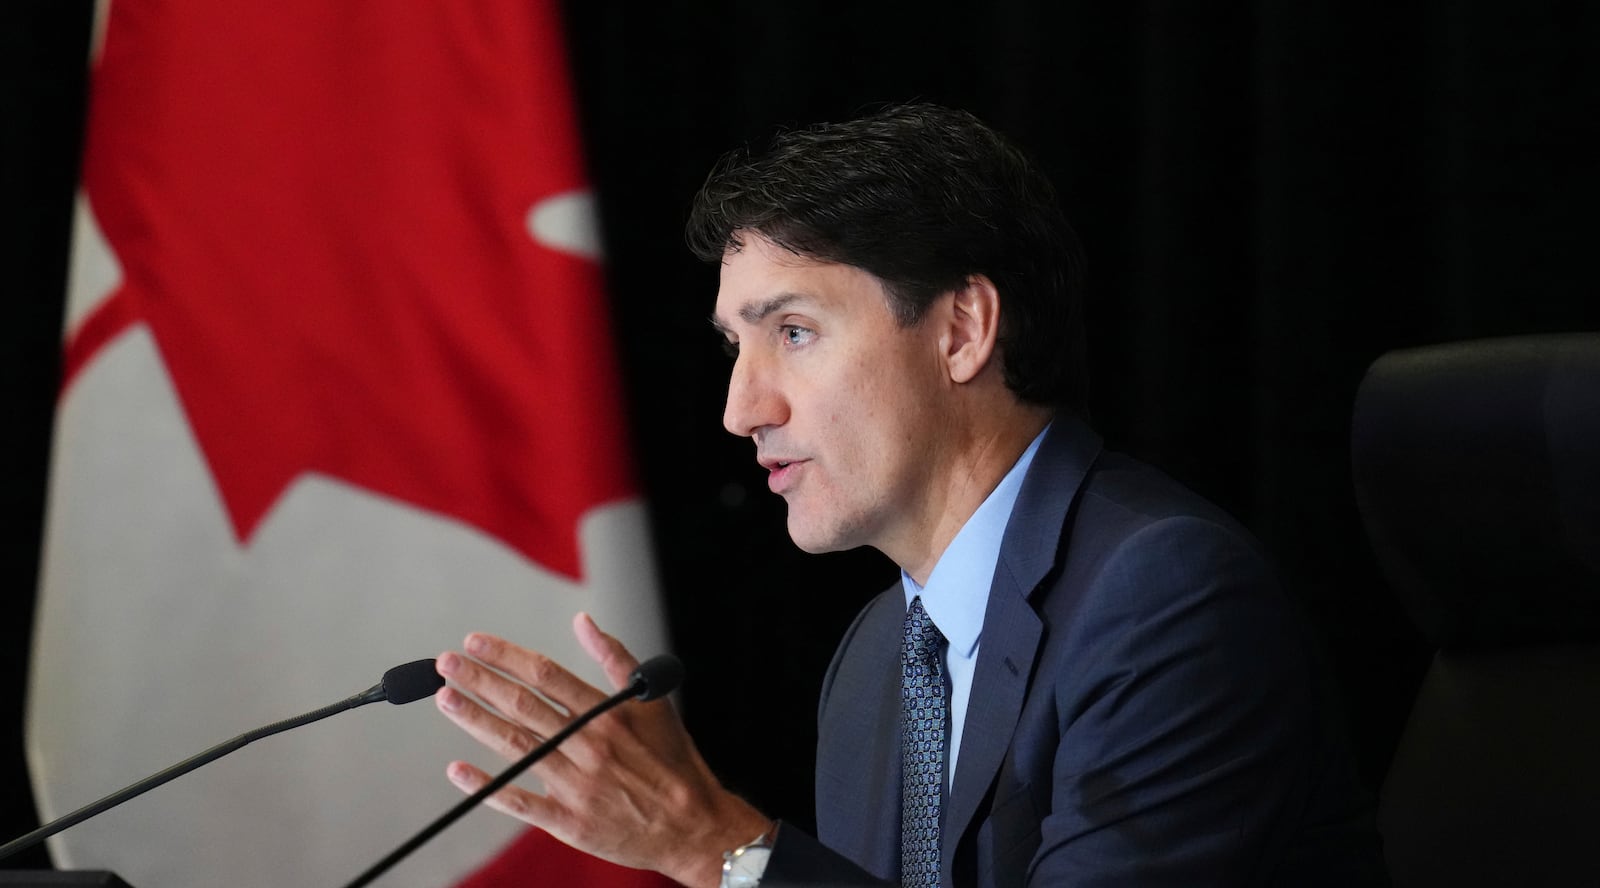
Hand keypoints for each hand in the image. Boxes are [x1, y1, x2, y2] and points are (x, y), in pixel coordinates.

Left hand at [435, 613, 772, 887]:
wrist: (693, 826)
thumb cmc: (673, 762)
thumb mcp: (653, 702)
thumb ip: (616, 659)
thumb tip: (585, 623)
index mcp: (607, 714)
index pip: (545, 674)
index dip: (506, 656)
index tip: (476, 643)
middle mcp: (587, 746)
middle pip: (522, 705)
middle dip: (479, 681)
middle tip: (446, 665)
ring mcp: (575, 784)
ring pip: (516, 746)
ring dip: (476, 720)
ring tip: (446, 700)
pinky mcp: (569, 820)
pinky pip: (519, 801)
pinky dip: (486, 785)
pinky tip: (457, 770)